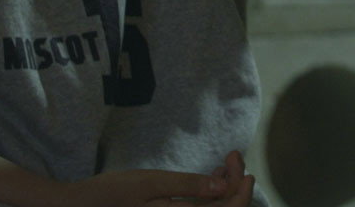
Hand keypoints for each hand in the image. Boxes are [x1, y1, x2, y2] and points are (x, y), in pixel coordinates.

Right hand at [59, 153, 250, 205]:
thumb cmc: (114, 194)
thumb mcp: (152, 184)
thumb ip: (188, 187)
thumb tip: (224, 188)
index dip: (240, 188)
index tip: (237, 160)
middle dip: (234, 185)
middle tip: (233, 157)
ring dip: (223, 191)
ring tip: (223, 165)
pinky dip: (208, 196)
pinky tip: (208, 178)